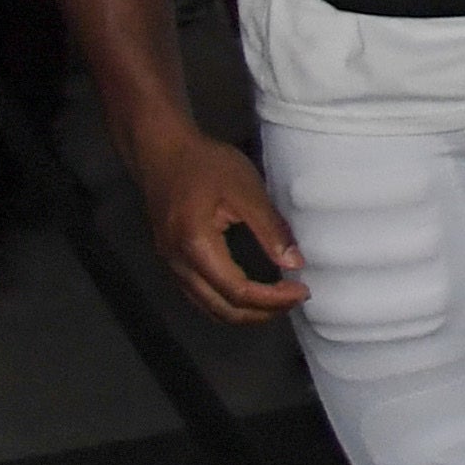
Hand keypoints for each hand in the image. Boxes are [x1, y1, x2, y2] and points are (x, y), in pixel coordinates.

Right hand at [130, 126, 304, 322]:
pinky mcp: (170, 260)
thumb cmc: (205, 164)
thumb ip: (270, 228)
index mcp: (196, 245)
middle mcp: (177, 263)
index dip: (272, 299)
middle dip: (261, 313)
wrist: (161, 151)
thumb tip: (295, 264)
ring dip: (244, 313)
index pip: (237, 290)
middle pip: (220, 308)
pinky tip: (250, 295)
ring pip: (207, 307)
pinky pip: (198, 295)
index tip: (302, 292)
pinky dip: (226, 303)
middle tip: (295, 300)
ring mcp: (169, 264)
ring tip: (278, 302)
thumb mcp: (246, 189)